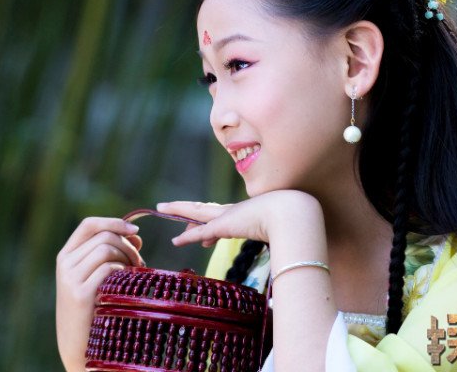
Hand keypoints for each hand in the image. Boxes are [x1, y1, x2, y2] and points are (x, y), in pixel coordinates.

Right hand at [55, 217, 144, 370]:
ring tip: (135, 273)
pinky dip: (124, 272)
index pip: (89, 224)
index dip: (114, 222)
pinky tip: (126, 284)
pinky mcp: (80, 293)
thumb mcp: (98, 275)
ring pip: (108, 249)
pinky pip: (110, 268)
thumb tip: (136, 235)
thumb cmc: (95, 306)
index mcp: (66, 255)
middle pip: (105, 236)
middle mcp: (65, 263)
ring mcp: (70, 278)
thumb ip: (113, 252)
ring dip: (129, 258)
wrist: (80, 343)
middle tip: (139, 262)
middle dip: (129, 245)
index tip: (136, 231)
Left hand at [157, 190, 323, 250]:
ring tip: (163, 207)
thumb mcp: (282, 230)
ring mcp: (228, 216)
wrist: (291, 212)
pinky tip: (175, 240)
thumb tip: (291, 249)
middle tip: (169, 207)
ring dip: (178, 210)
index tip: (202, 233)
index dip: (209, 222)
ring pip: (196, 211)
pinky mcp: (224, 225)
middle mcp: (234, 211)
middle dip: (187, 208)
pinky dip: (187, 236)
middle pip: (204, 208)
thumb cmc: (293, 219)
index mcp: (246, 212)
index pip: (222, 215)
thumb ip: (280, 239)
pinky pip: (201, 230)